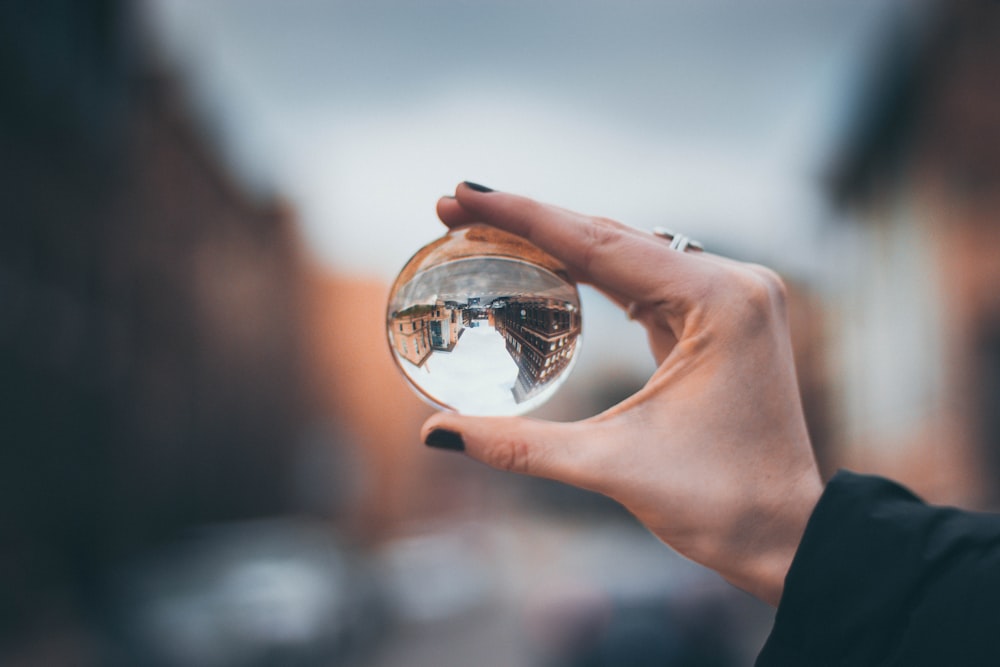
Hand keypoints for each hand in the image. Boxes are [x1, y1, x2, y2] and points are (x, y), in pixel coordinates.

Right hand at [421, 182, 822, 605]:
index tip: (463, 195)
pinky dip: (594, 274)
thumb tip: (436, 434)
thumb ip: (520, 445)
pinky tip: (551, 264)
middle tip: (458, 207)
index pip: (601, 244)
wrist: (786, 536)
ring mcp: (731, 299)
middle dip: (533, 222)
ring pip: (629, 254)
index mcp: (720, 301)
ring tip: (491, 229)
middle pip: (613, 238)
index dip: (524, 216)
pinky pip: (646, 282)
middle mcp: (733, 284)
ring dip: (561, 243)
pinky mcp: (721, 319)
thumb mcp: (610, 466)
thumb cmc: (720, 505)